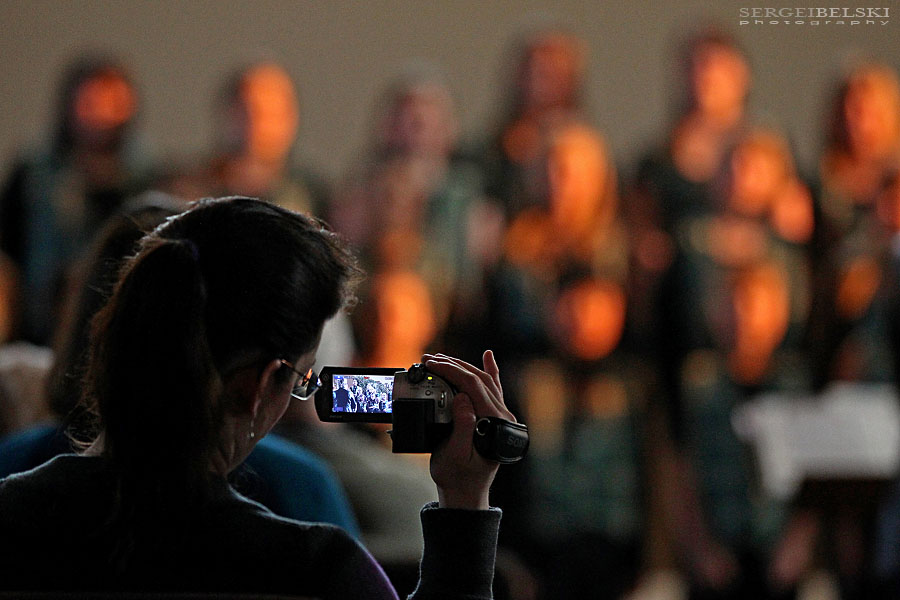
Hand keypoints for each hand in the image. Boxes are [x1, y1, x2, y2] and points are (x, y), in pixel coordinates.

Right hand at [422, 350, 514, 509]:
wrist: (465, 493)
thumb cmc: (457, 477)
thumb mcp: (455, 454)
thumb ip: (462, 427)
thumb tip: (462, 399)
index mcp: (495, 423)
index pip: (474, 386)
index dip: (451, 371)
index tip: (431, 364)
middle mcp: (502, 417)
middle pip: (479, 379)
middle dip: (453, 365)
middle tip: (430, 359)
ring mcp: (500, 415)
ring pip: (485, 381)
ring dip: (463, 366)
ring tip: (442, 358)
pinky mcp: (493, 416)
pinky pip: (494, 388)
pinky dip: (491, 370)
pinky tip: (488, 356)